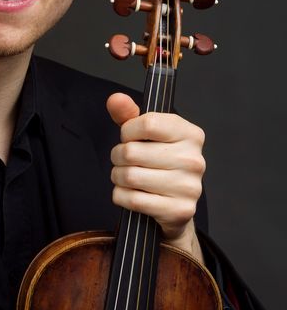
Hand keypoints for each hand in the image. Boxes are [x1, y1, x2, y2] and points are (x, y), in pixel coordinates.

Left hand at [106, 92, 204, 262]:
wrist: (174, 206)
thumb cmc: (158, 163)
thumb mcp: (146, 135)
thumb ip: (129, 115)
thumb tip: (115, 99)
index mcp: (190, 134)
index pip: (147, 123)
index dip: (128, 131)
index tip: (129, 137)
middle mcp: (194, 159)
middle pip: (132, 152)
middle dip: (117, 157)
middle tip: (123, 161)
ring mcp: (189, 186)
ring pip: (129, 176)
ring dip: (117, 177)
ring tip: (125, 177)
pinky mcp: (180, 210)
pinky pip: (133, 200)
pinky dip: (121, 196)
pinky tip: (129, 193)